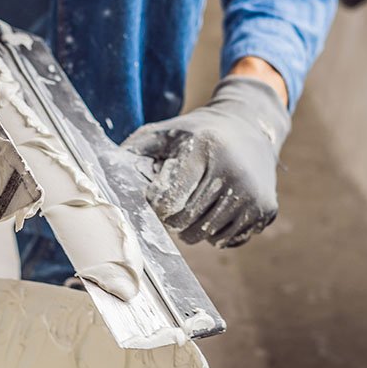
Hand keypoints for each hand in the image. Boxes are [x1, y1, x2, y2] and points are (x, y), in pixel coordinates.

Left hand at [123, 75, 289, 247]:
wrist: (252, 127)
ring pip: (206, 236)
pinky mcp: (266, 210)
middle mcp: (232, 173)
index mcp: (204, 149)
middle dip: (174, 219)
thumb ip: (135, 150)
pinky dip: (217, 233)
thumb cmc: (199, 133)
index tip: (159, 196)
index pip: (169, 201)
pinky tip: (219, 209)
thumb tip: (100, 170)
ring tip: (198, 205)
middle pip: (185, 223)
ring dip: (194, 229)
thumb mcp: (167, 132)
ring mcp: (252, 194)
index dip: (158, 205)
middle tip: (177, 205)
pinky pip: (229, 241)